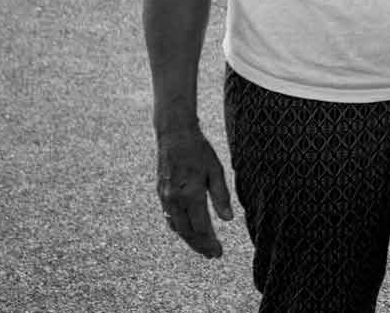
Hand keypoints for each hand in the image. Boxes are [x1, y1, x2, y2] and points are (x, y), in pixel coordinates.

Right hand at [155, 123, 233, 257]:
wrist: (174, 135)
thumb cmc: (200, 151)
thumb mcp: (216, 170)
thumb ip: (221, 196)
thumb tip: (228, 220)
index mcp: (191, 195)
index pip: (202, 228)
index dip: (210, 243)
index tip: (219, 253)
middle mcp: (176, 200)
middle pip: (188, 232)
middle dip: (200, 246)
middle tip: (212, 255)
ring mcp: (166, 198)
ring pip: (177, 227)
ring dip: (190, 240)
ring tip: (202, 247)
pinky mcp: (161, 194)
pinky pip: (170, 217)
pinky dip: (179, 228)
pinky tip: (187, 231)